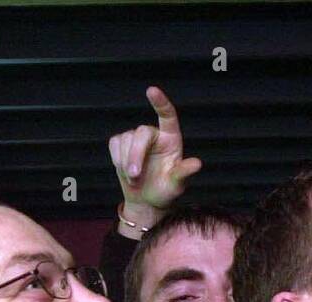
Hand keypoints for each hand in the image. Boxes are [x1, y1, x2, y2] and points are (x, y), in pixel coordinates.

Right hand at [108, 86, 202, 212]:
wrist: (146, 200)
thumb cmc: (165, 191)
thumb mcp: (176, 184)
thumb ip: (183, 172)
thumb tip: (197, 164)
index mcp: (171, 139)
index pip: (168, 116)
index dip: (160, 103)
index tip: (151, 90)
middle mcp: (155, 134)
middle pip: (141, 132)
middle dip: (135, 155)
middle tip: (134, 176)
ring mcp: (136, 138)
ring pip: (125, 139)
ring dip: (126, 163)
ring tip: (135, 179)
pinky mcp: (121, 143)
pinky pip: (114, 144)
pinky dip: (117, 160)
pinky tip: (125, 171)